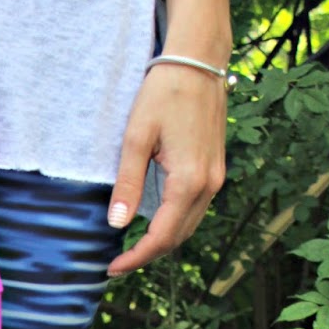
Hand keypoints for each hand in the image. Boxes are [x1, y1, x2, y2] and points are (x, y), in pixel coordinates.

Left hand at [106, 62, 228, 274]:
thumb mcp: (137, 137)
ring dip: (162, 242)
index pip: (162, 236)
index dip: (136, 258)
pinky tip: (153, 223)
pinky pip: (195, 209)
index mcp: (188, 180)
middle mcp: (208, 184)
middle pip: (178, 237)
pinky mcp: (215, 169)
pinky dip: (174, 224)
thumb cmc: (164, 92)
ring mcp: (216, 177)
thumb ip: (128, 183)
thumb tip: (117, 223)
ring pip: (188, 226)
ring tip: (132, 249)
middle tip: (118, 263)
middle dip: (148, 255)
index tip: (112, 268)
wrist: (198, 60)